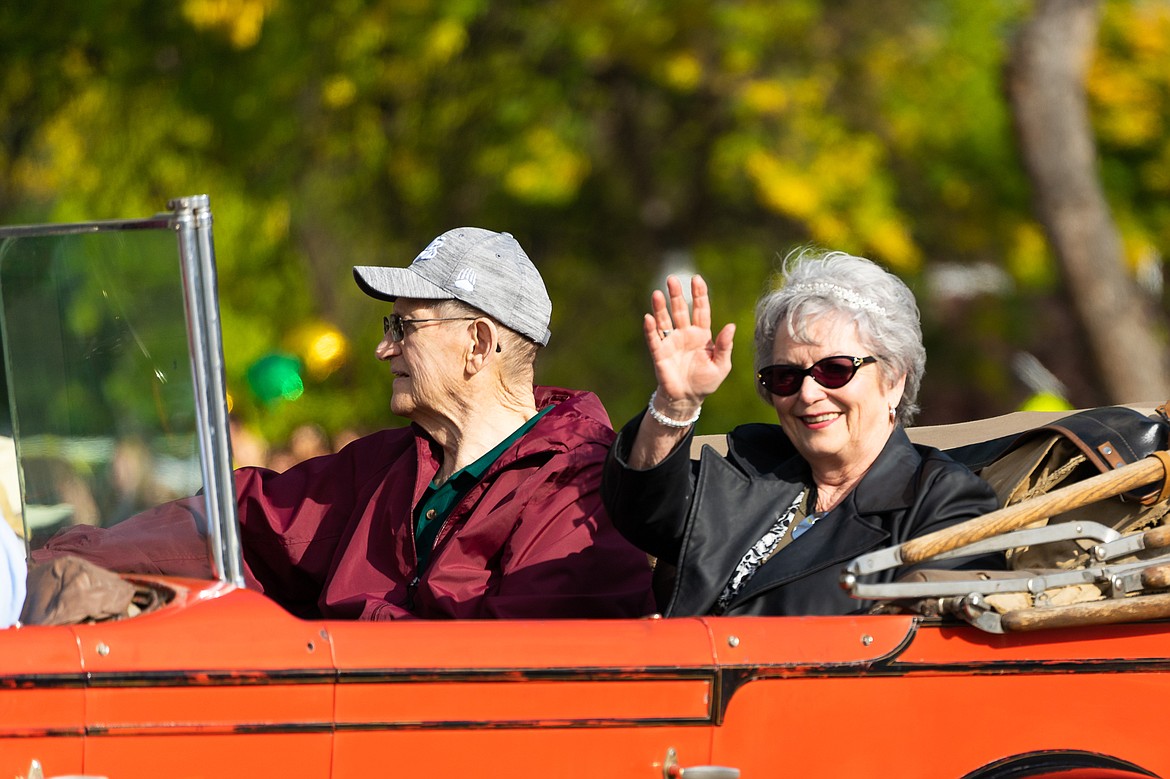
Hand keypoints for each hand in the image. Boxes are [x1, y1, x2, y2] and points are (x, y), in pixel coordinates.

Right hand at [644, 275, 735, 408]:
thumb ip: (725, 346)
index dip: (699, 294)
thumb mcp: (721, 365)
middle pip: (680, 310)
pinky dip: (650, 329)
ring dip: (660, 308)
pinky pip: (654, 339)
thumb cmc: (706, 381)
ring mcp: (671, 342)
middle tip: (672, 279)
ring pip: (664, 321)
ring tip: (657, 293)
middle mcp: (684, 334)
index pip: (700, 310)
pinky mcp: (659, 353)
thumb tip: (731, 325)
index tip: (697, 279)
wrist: (688, 399)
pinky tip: (648, 318)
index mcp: (701, 334)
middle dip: (676, 295)